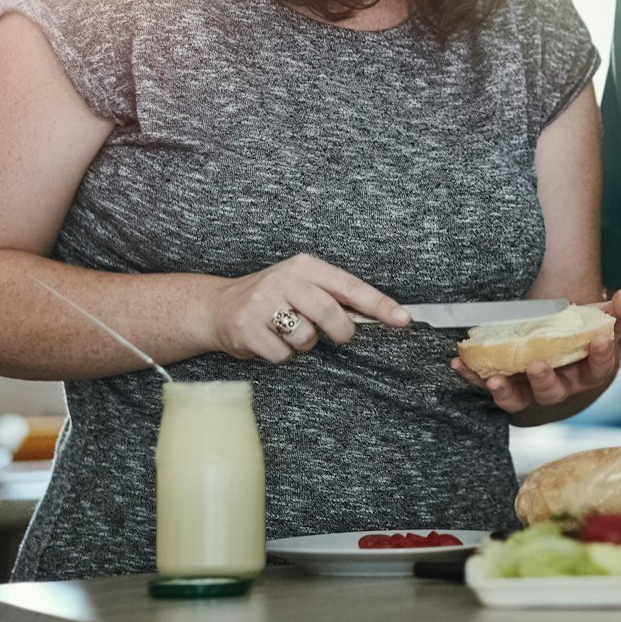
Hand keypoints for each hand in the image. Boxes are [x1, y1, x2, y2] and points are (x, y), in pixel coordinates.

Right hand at [205, 253, 407, 363]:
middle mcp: (284, 279)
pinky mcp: (247, 328)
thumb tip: (379, 315)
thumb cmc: (272, 298)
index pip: (350, 286)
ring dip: (303, 344)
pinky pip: (282, 354)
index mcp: (305, 266)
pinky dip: (282, 355)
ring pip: (306, 337)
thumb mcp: (302, 285)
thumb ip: (334, 296)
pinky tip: (269, 341)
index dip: (378, 304)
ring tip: (288, 332)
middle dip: (340, 332)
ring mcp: (263, 303)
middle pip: (331, 313)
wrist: (218, 307)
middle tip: (336, 336)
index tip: (403, 319)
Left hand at [452, 288, 620, 414]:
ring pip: (520, 399)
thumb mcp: (599, 319)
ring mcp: (530, 389)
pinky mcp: (506, 385)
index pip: (600, 368)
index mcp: (588, 370)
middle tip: (538, 364)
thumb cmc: (581, 333)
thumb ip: (617, 310)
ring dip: (506, 392)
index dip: (603, 356)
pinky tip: (459, 364)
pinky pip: (489, 385)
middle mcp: (560, 386)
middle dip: (545, 381)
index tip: (602, 340)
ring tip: (495, 380)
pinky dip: (474, 377)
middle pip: (554, 392)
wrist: (555, 342)